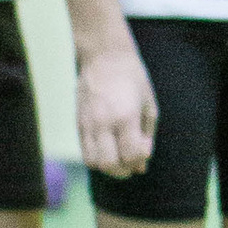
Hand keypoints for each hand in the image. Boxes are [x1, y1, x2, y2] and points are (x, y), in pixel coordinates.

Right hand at [75, 41, 157, 176]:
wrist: (104, 57)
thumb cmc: (132, 79)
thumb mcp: (148, 105)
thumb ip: (146, 137)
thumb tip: (141, 167)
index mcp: (125, 117)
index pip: (130, 155)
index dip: (140, 159)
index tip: (144, 147)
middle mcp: (103, 123)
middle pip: (109, 164)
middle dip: (123, 169)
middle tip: (131, 161)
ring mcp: (88, 124)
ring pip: (93, 162)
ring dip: (108, 166)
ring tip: (118, 156)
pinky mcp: (78, 123)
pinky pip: (84, 151)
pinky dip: (97, 157)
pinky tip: (107, 148)